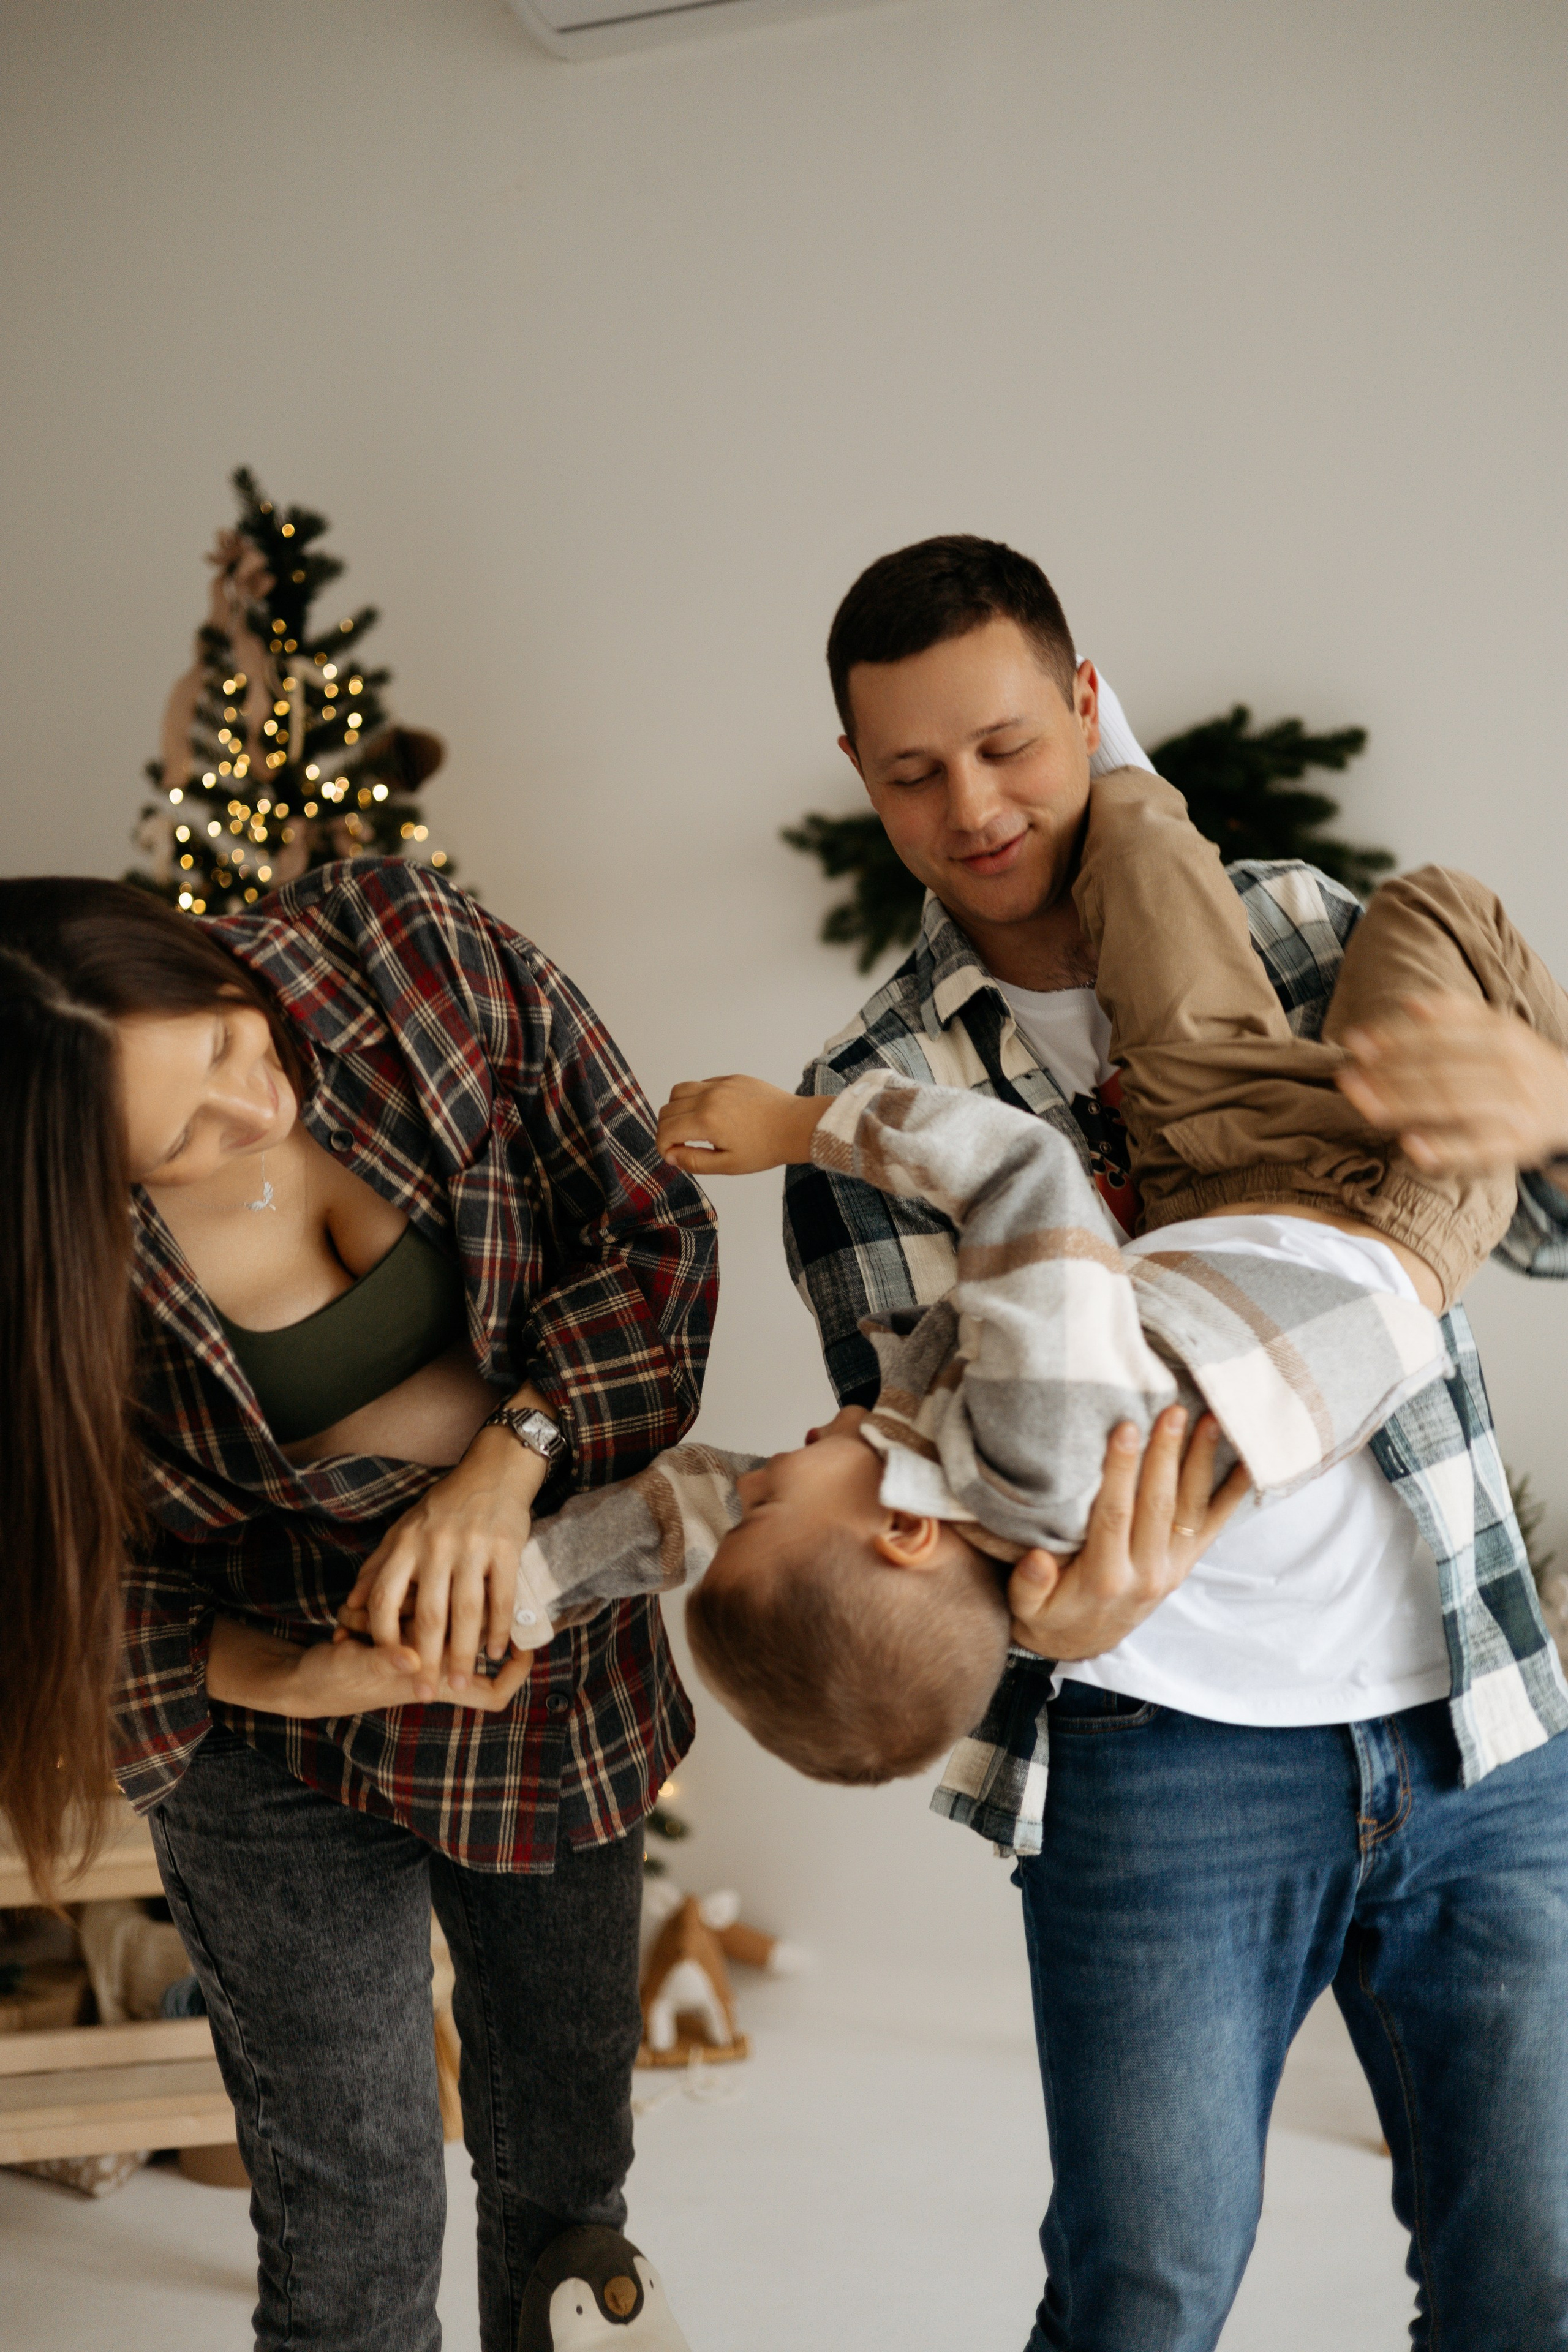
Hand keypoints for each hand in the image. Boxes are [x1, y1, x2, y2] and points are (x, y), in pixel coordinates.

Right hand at [207, 1616, 533, 1717]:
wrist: (303, 1680)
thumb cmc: (334, 1681)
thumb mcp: (356, 1669)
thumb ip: (384, 1661)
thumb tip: (412, 1659)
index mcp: (433, 1680)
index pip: (491, 1693)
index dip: (515, 1676)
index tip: (526, 1647)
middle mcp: (432, 1664)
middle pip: (474, 1639)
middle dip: (461, 1619)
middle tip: (457, 1589)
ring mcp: (416, 1649)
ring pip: (443, 1615)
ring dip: (416, 1606)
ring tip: (377, 1611)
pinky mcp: (398, 1633)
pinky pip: (412, 1609)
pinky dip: (395, 1602)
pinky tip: (367, 1601)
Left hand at [336, 1425, 544, 1695]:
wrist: (493, 1471)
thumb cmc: (443, 1506)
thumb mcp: (403, 1530)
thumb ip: (376, 1568)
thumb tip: (350, 1606)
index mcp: (406, 1543)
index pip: (384, 1597)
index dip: (382, 1635)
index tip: (387, 1663)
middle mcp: (436, 1546)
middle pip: (428, 1614)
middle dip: (426, 1659)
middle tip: (424, 1693)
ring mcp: (473, 1548)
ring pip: (466, 1612)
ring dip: (463, 1653)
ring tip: (460, 1683)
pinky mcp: (506, 1549)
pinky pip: (501, 1597)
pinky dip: (498, 1628)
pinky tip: (495, 1652)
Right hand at [657, 1076, 827, 1175]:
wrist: (796, 1126)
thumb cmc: (766, 1148)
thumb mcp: (728, 1164)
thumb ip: (694, 1161)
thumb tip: (670, 1155)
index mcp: (706, 1120)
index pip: (666, 1129)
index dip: (663, 1145)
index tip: (672, 1155)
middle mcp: (709, 1097)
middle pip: (668, 1108)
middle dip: (667, 1129)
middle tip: (679, 1144)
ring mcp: (721, 1084)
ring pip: (680, 1090)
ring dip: (677, 1109)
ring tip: (691, 1126)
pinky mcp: (732, 1078)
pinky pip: (702, 1083)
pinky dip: (696, 1098)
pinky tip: (711, 1114)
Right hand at [1006, 1409, 1248, 1660]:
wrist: (1083, 1644)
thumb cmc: (1049, 1613)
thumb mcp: (1026, 1607)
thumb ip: (1030, 1584)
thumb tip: (1036, 1559)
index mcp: (1106, 1578)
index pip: (1116, 1515)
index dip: (1122, 1472)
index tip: (1126, 1429)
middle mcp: (1147, 1573)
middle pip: (1159, 1505)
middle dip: (1166, 1455)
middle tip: (1172, 1411)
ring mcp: (1171, 1568)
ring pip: (1190, 1510)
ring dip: (1200, 1463)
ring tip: (1209, 1420)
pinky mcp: (1185, 1565)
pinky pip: (1212, 1526)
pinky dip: (1232, 1494)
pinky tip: (1247, 1461)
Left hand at [1335, 993, 1567, 1177]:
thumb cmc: (1524, 1063)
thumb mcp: (1500, 1028)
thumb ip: (1456, 1013)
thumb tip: (1407, 1003)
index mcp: (1502, 1035)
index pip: (1438, 1036)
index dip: (1393, 1038)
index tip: (1355, 1041)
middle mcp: (1509, 1069)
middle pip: (1438, 1070)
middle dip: (1387, 1073)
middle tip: (1346, 1076)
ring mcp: (1514, 1108)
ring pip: (1451, 1105)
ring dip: (1402, 1105)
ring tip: (1362, 1104)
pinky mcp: (1517, 1145)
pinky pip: (1476, 1148)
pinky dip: (1443, 1148)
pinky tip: (1408, 1146)